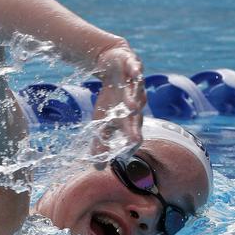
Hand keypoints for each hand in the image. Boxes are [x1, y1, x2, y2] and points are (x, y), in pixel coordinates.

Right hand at [91, 41, 145, 160]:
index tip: (124, 155)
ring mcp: (136, 85)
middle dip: (134, 127)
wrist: (115, 66)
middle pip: (136, 117)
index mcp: (129, 120)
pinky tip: (135, 73)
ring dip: (135, 100)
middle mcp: (136, 104)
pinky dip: (135, 71)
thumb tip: (97, 169)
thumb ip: (100, 144)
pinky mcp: (133, 68)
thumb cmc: (111, 98)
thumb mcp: (102, 121)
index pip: (134, 136)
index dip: (130, 145)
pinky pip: (136, 70)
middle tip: (133, 140)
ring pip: (137, 94)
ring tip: (132, 107)